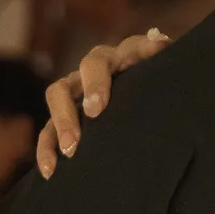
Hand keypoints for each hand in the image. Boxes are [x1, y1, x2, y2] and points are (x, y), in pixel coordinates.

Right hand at [36, 29, 168, 177]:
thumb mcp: (167, 75)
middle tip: (93, 115)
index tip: (100, 104)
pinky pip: (49, 129)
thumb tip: (161, 42)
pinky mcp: (66, 115)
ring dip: (62, 123)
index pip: (115, 54)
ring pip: (58, 95)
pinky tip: (50, 171)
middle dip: (87, 93)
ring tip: (71, 151)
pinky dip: (46, 149)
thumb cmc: (166, 87)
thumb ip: (163, 60)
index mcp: (126, 54)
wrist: (157, 103)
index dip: (101, 77)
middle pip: (84, 69)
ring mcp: (79, 89)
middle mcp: (98, 66)